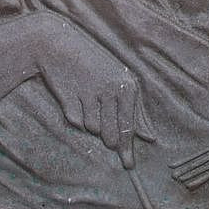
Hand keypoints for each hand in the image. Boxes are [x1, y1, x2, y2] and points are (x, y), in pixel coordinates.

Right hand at [35, 12, 154, 167]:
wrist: (58, 44)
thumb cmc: (92, 64)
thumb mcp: (117, 80)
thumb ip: (134, 110)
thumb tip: (150, 138)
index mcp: (128, 86)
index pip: (129, 128)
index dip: (127, 148)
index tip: (129, 165)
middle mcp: (112, 90)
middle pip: (111, 136)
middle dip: (106, 137)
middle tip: (99, 117)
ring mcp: (91, 94)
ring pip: (93, 130)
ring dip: (89, 120)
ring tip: (86, 96)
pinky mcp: (71, 98)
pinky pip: (76, 122)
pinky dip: (74, 113)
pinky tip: (72, 93)